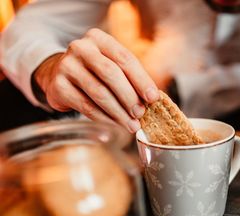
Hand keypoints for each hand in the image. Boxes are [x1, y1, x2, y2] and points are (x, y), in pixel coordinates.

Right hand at [34, 28, 159, 132]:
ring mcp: (66, 66)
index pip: (125, 59)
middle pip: (111, 74)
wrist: (57, 75)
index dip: (141, 80)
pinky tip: (115, 124)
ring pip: (99, 92)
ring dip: (119, 112)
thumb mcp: (111, 65)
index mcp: (98, 38)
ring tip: (131, 124)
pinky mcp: (58, 86)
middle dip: (129, 97)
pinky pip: (86, 106)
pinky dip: (104, 118)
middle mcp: (80, 48)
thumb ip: (130, 78)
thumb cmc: (94, 71)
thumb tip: (152, 99)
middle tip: (141, 114)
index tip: (153, 98)